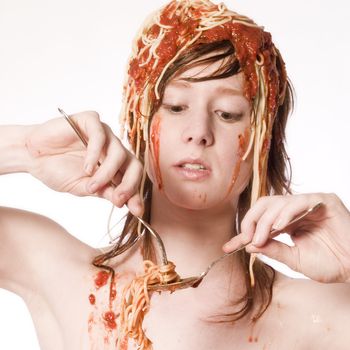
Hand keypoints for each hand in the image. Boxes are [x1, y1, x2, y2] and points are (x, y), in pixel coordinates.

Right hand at [25, 111, 142, 215]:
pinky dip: (95, 154)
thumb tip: (123, 203)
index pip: (132, 178)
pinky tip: (86, 168)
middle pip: (134, 164)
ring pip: (119, 152)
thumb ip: (104, 192)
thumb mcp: (83, 188)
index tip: (137, 211)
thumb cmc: (57, 170)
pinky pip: (101, 136)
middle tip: (118, 199)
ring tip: (91, 185)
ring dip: (107, 173)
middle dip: (129, 185)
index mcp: (115, 165)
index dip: (136, 194)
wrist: (31, 156)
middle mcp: (113, 149)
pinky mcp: (91, 120)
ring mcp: (104, 134)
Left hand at [223, 193, 349, 282]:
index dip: (244, 232)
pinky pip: (300, 201)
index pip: (260, 220)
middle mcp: (296, 210)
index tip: (228, 246)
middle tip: (247, 239)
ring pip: (278, 202)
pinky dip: (287, 212)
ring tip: (262, 238)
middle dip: (252, 221)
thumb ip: (273, 250)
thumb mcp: (294, 259)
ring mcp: (309, 203)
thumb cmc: (330, 264)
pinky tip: (279, 227)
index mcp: (288, 222)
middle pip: (264, 205)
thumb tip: (248, 245)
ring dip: (266, 220)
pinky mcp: (324, 200)